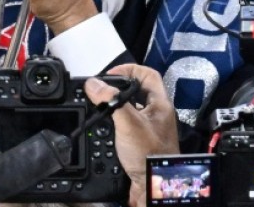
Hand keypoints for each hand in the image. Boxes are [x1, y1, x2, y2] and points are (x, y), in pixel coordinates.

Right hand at [85, 64, 178, 206]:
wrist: (152, 184)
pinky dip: (115, 121)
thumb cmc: (150, 155)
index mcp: (160, 104)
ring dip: (115, 104)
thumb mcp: (128, 122)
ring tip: (101, 105)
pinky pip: (127, 123)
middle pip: (138, 90)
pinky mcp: (141, 141)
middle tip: (102, 89)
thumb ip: (111, 101)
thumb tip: (93, 84)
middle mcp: (157, 114)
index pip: (148, 74)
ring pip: (131, 107)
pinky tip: (105, 125)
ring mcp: (150, 128)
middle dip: (118, 86)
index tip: (110, 74)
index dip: (129, 69)